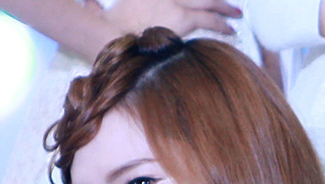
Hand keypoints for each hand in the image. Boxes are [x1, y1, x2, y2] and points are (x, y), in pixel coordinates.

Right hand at [97, 0, 241, 38]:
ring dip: (223, 6)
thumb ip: (95, 5)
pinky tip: (230, 28)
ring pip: (206, 0)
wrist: (108, 39)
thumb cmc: (103, 31)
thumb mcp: (99, 10)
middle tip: (229, 3)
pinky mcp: (181, 17)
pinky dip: (221, 23)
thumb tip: (89, 3)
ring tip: (235, 13)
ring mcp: (172, 1)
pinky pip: (208, 19)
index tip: (200, 1)